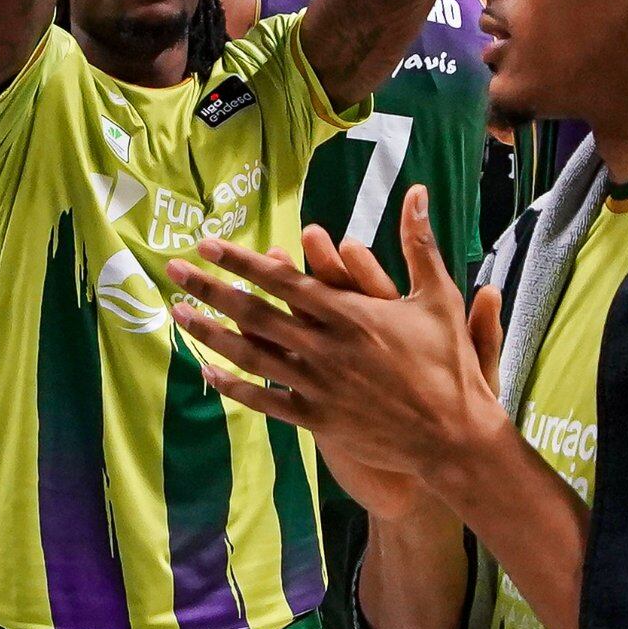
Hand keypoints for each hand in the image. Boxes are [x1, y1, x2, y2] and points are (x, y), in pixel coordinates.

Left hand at [166, 189, 505, 511]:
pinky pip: (266, 400)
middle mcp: (325, 347)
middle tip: (173, 269)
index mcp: (351, 312)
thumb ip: (418, 243)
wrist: (454, 436)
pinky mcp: (318, 419)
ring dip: (210, 334)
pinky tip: (207, 372)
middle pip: (255, 313)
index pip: (283, 280)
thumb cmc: (450, 364)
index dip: (242, 261)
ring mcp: (317, 385)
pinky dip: (234, 386)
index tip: (208, 244)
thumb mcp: (439, 297)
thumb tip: (416, 192)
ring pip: (251, 355)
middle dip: (210, 289)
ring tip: (178, 314)